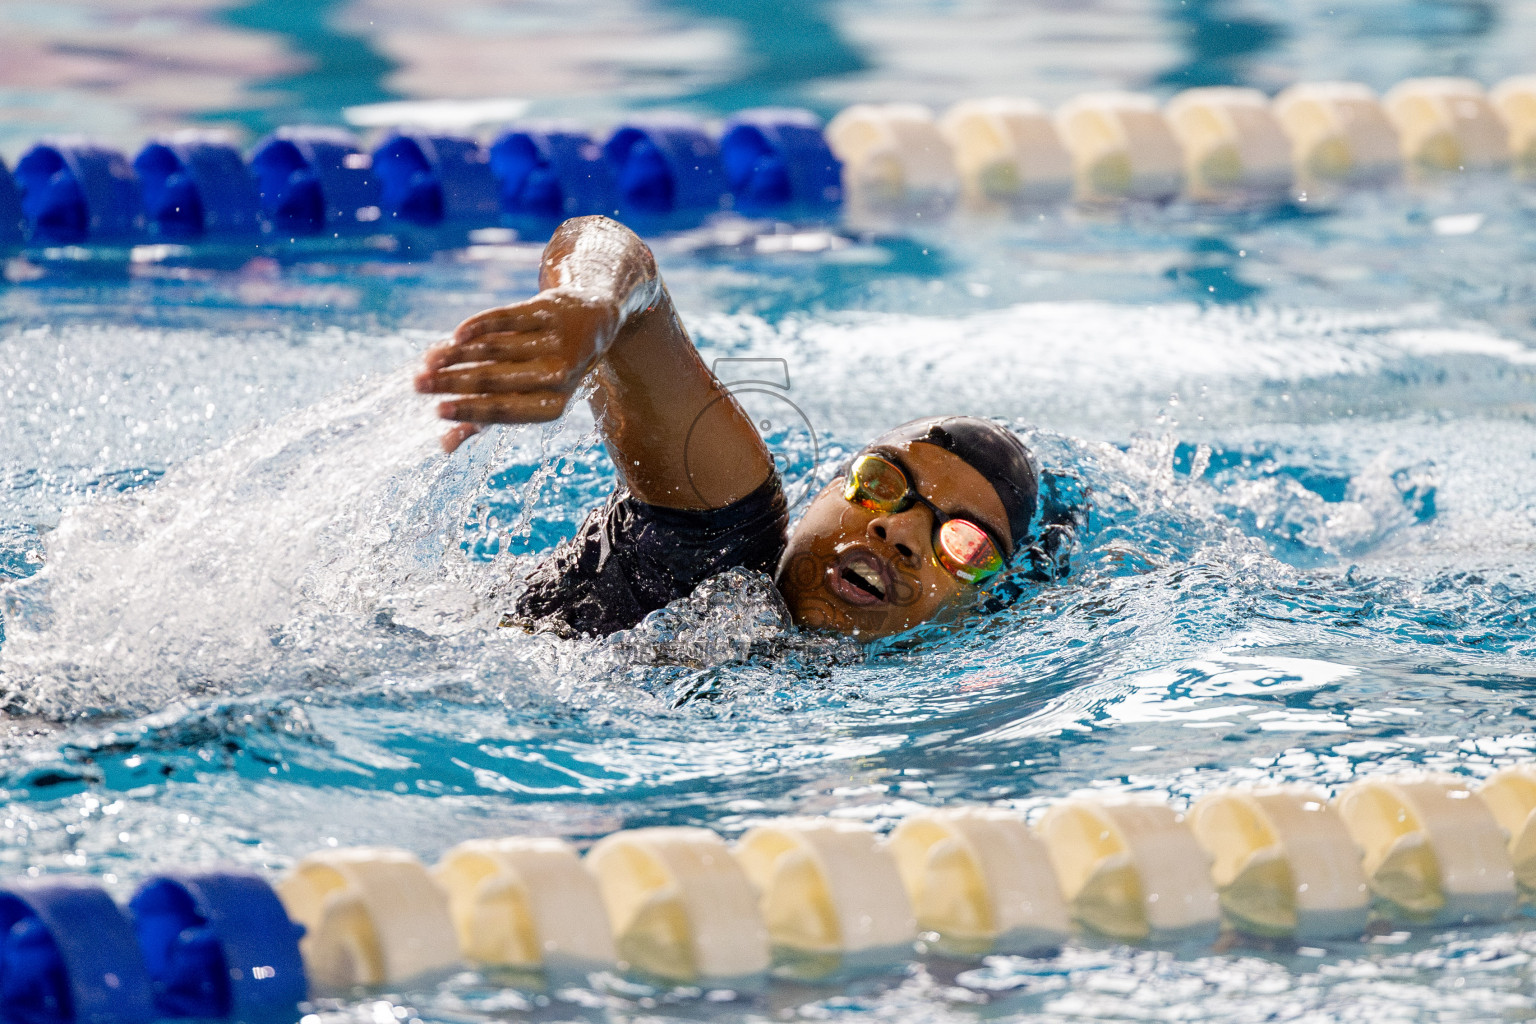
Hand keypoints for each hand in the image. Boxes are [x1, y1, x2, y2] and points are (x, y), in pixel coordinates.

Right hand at [415, 290, 621, 451]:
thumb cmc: (546, 372)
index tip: (436, 411)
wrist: (591, 322)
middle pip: (496, 379)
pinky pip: (507, 319)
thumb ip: (485, 420)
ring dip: (457, 354)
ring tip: (428, 360)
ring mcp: (554, 341)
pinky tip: (456, 334)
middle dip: (452, 383)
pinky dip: (480, 325)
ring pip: (496, 348)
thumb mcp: (524, 398)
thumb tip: (444, 446)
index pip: (505, 411)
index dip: (470, 411)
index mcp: (552, 405)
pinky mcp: (548, 311)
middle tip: (417, 384)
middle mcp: (558, 374)